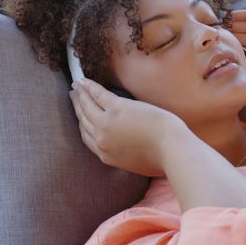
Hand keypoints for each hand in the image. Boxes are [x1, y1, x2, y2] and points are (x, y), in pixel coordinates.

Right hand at [68, 79, 183, 176]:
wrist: (172, 150)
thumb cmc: (163, 159)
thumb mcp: (137, 164)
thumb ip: (125, 156)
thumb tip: (128, 148)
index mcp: (107, 156)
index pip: (88, 138)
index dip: (83, 125)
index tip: (80, 117)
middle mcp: (101, 140)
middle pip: (84, 121)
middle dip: (78, 107)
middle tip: (74, 97)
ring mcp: (107, 124)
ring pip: (87, 106)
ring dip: (80, 95)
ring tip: (76, 86)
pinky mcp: (117, 109)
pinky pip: (97, 95)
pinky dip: (89, 87)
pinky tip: (83, 81)